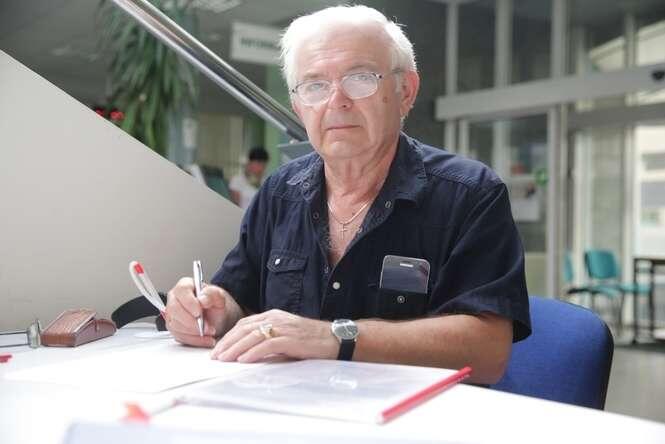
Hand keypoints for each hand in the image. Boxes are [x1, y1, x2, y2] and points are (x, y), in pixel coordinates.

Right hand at [165, 278, 231, 347]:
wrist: (217, 318)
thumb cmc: (215, 306)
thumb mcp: (219, 298)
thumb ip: (212, 295)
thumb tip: (202, 299)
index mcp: (185, 286)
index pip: (181, 291)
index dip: (189, 303)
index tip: (199, 312)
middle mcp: (175, 299)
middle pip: (175, 310)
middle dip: (192, 322)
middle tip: (208, 327)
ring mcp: (172, 315)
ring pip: (176, 325)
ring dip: (195, 333)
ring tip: (210, 332)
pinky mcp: (174, 329)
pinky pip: (179, 337)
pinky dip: (194, 340)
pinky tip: (206, 339)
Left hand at [211, 309, 339, 362]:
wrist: (335, 338)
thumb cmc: (312, 339)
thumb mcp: (286, 335)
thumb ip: (269, 338)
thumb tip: (249, 352)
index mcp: (273, 315)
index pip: (244, 323)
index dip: (229, 336)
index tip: (219, 348)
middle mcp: (276, 318)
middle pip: (244, 328)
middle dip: (227, 342)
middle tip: (216, 356)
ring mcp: (283, 327)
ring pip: (252, 336)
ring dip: (235, 348)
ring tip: (224, 359)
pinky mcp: (290, 338)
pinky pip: (266, 344)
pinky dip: (253, 352)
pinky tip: (243, 360)